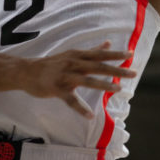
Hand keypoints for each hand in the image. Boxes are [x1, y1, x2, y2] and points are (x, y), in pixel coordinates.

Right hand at [20, 42, 135, 117]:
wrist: (26, 71)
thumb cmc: (52, 64)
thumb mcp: (72, 54)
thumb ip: (92, 51)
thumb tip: (108, 43)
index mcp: (77, 55)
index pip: (100, 54)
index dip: (115, 55)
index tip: (131, 55)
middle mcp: (72, 64)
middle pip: (97, 66)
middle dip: (116, 69)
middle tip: (133, 73)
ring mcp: (64, 76)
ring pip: (87, 81)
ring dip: (103, 84)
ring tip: (118, 89)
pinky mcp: (56, 89)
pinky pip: (70, 100)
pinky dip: (80, 108)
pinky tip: (90, 116)